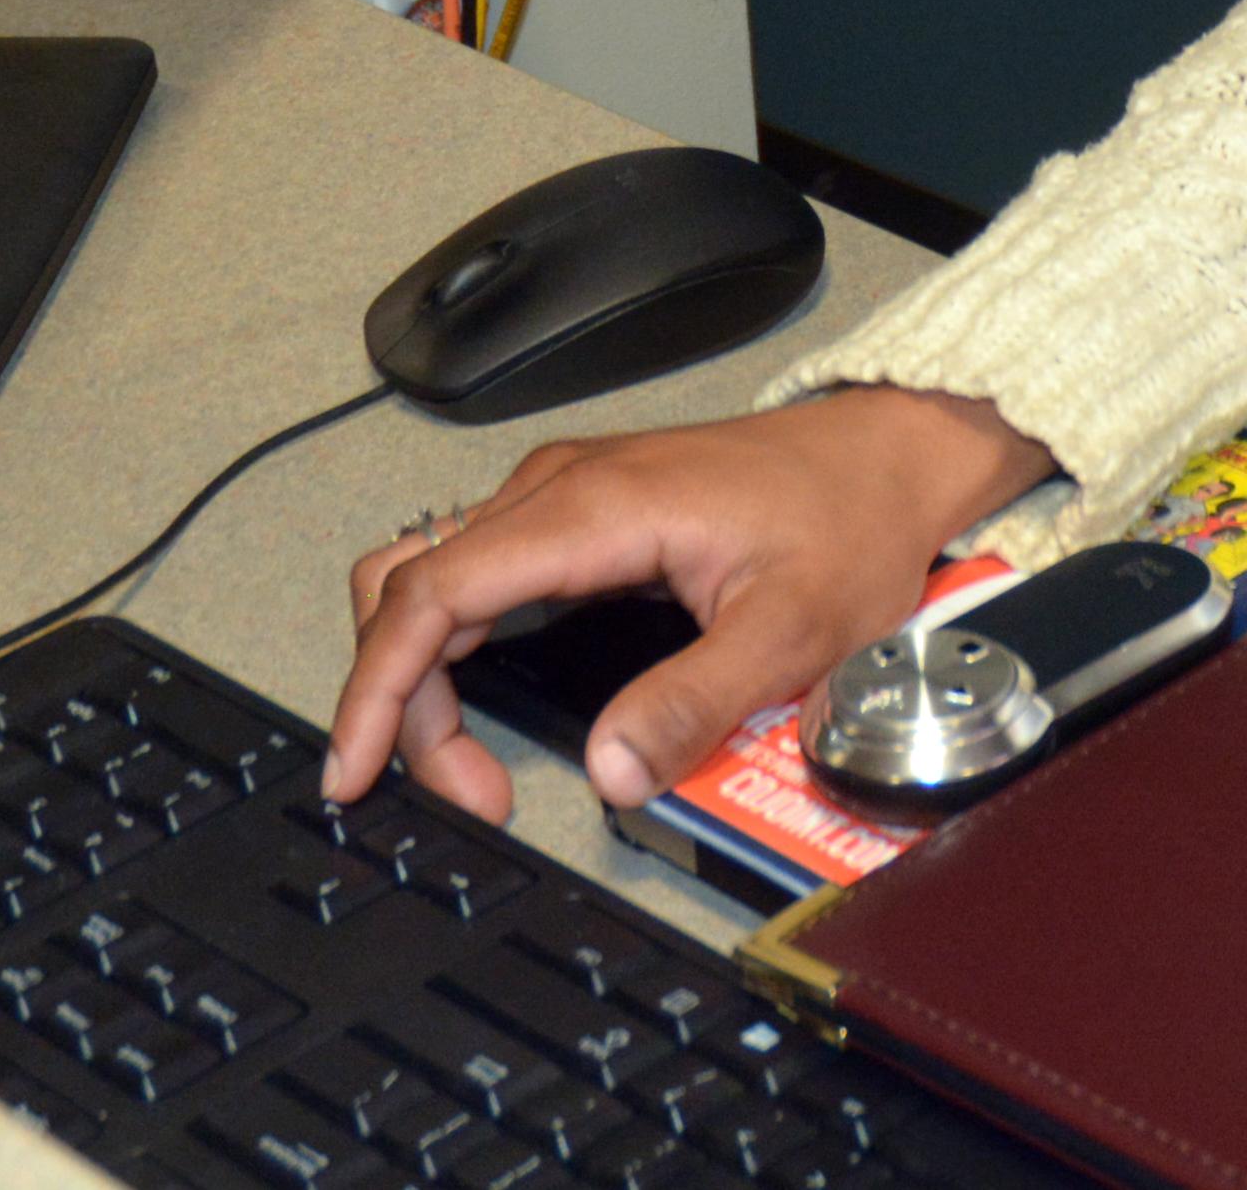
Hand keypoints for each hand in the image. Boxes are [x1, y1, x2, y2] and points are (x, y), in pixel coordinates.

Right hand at [322, 385, 1057, 819]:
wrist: (890, 452)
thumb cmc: (849, 519)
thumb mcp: (792, 630)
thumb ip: (696, 701)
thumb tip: (609, 769)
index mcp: (595, 508)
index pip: (432, 591)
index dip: (378, 686)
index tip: (356, 766)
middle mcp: (560, 487)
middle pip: (411, 588)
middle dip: (399, 700)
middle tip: (458, 794)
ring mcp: (564, 493)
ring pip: (433, 577)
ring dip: (421, 675)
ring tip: (463, 765)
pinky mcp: (580, 511)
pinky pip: (475, 571)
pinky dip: (449, 643)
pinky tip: (471, 700)